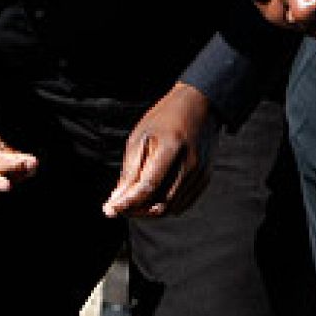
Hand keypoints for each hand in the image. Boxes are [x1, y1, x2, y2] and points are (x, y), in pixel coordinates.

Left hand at [102, 82, 214, 217]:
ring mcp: (200, 172)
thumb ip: (129, 171)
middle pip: (162, 203)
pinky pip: (182, 204)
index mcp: (172, 145)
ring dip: (150, 211)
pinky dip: (165, 206)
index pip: (149, 185)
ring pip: (172, 208)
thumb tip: (115, 203)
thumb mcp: (140, 137)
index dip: (128, 202)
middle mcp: (190, 162)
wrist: (198, 104)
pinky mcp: (205, 178)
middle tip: (120, 206)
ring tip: (134, 201)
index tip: (110, 210)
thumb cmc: (163, 119)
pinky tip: (152, 197)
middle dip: (137, 211)